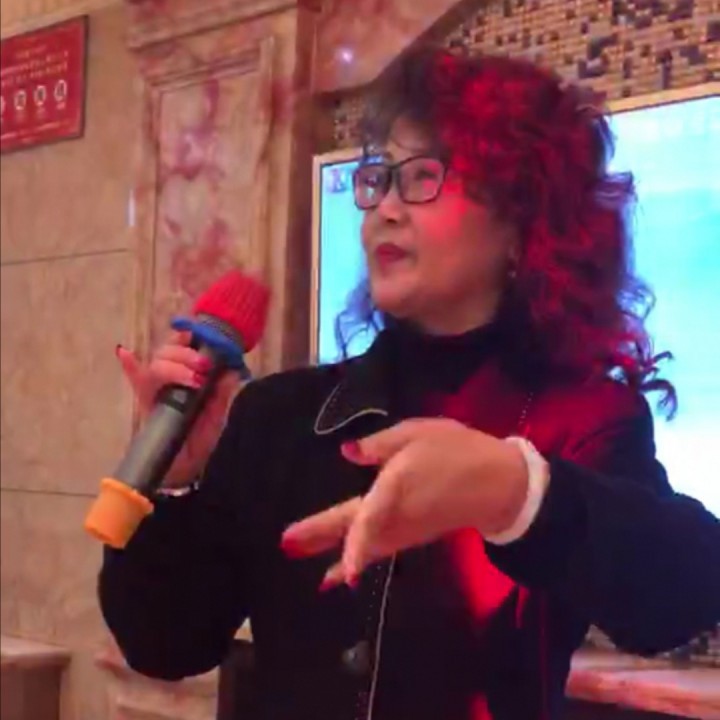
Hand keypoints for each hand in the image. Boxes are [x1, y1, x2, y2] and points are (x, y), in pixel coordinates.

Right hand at [116, 332, 240, 486]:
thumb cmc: (200, 438)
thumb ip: (222, 394)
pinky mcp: (146, 404)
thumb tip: (232, 371)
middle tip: (203, 366)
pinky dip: (130, 367)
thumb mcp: (217, 415)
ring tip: (194, 377)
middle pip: (167, 353)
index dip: (189, 336)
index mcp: (188, 376)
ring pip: (157, 364)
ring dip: (174, 365)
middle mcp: (169, 380)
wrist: (185, 468)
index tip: (197, 333)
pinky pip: (136, 383)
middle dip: (186, 355)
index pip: (184, 348)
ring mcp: (156, 391)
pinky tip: (124, 353)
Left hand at [281, 418, 528, 588]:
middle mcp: (398, 514)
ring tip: (297, 552)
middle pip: (356, 528)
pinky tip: (334, 574)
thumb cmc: (459, 451)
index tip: (345, 572)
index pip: (373, 516)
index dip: (358, 544)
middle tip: (286, 543)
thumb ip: (382, 444)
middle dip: (321, 536)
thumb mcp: (422, 433)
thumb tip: (348, 452)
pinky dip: (354, 558)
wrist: (498, 483)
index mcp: (399, 485)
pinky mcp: (411, 536)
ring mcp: (405, 529)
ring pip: (363, 542)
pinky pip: (377, 550)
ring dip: (330, 549)